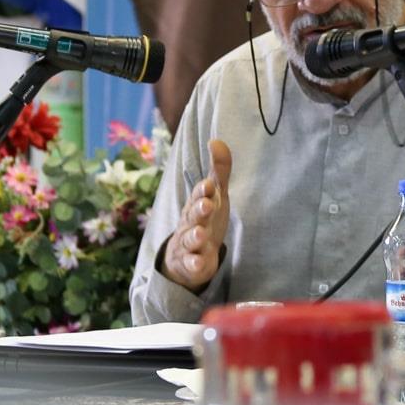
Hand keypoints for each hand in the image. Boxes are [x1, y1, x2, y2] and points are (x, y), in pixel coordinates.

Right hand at [160, 139, 233, 292]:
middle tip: (207, 204)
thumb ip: (219, 170)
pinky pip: (191, 264)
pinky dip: (194, 263)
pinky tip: (198, 263)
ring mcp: (189, 243)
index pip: (199, 195)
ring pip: (190, 238)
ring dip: (195, 235)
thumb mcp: (215, 196)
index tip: (209, 184)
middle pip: (193, 214)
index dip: (204, 190)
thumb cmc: (203, 219)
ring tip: (201, 234)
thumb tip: (216, 140)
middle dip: (199, 209)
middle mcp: (190, 222)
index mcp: (197, 204)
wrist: (185, 255)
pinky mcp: (191, 263)